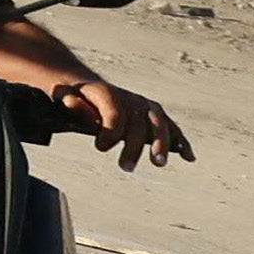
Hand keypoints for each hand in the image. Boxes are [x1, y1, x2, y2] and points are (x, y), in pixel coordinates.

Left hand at [44, 61, 193, 167]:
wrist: (85, 87)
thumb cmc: (73, 97)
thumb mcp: (64, 97)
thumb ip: (70, 102)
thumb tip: (70, 102)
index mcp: (107, 92)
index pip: (115, 113)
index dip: (110, 132)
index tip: (99, 148)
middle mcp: (130, 98)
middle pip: (138, 121)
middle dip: (134, 146)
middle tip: (126, 167)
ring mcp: (144, 105)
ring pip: (158, 123)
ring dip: (161, 143)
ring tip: (158, 162)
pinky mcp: (154, 115)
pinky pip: (170, 127)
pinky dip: (180, 141)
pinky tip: (189, 157)